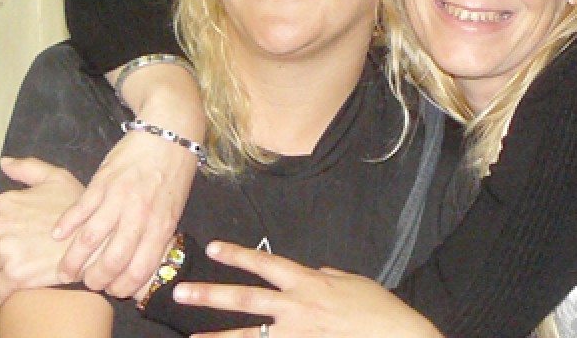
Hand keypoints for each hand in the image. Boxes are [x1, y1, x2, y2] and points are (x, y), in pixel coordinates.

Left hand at [0, 157, 84, 305]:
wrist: (99, 241)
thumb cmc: (80, 210)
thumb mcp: (58, 178)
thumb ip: (29, 168)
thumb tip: (5, 163)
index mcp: (6, 203)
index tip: (11, 230)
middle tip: (14, 249)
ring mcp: (5, 254)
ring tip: (11, 268)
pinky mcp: (14, 278)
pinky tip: (8, 289)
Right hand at [53, 130, 197, 296]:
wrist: (170, 132)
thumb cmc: (175, 170)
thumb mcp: (175, 206)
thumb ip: (159, 232)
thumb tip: (143, 258)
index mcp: (162, 225)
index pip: (140, 268)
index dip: (123, 285)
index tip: (113, 289)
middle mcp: (140, 216)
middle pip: (112, 261)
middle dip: (96, 278)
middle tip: (86, 281)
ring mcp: (119, 199)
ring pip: (90, 239)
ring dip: (73, 259)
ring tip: (65, 268)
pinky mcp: (102, 182)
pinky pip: (79, 210)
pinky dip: (65, 226)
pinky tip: (57, 235)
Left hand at [173, 242, 442, 337]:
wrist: (397, 337)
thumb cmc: (377, 308)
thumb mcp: (350, 281)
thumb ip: (324, 275)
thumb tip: (308, 273)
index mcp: (308, 282)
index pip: (265, 263)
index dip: (238, 254)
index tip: (213, 247)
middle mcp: (296, 307)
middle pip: (245, 299)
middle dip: (210, 295)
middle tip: (179, 293)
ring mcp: (297, 335)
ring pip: (248, 336)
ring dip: (217, 337)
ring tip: (190, 337)